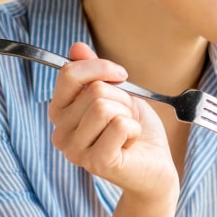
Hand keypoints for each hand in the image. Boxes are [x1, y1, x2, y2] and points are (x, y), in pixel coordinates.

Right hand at [49, 42, 177, 197]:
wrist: (156, 168)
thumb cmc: (135, 131)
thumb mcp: (117, 94)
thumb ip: (94, 73)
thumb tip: (76, 47)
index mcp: (60, 114)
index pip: (69, 74)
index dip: (99, 67)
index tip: (121, 75)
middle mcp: (60, 134)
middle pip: (93, 90)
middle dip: (121, 99)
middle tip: (126, 118)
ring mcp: (75, 151)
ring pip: (103, 106)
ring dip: (127, 114)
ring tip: (128, 131)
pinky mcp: (96, 162)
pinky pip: (119, 125)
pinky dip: (134, 129)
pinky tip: (131, 144)